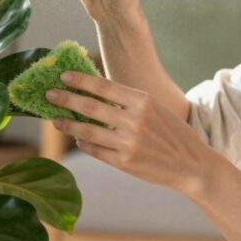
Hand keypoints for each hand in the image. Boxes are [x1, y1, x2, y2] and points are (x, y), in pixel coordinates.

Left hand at [45, 70, 216, 197]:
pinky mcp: (124, 162)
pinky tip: (78, 138)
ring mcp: (128, 143)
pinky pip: (95, 150)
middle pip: (90, 107)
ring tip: (55, 119)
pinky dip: (84, 143)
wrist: (192, 165)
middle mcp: (134, 121)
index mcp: (143, 101)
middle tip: (49, 94)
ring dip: (67, 124)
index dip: (80, 80)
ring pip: (87, 131)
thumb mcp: (155, 109)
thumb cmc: (172, 133)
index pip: (103, 86)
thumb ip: (128, 102)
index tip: (63, 76)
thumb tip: (93, 94)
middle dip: (65, 99)